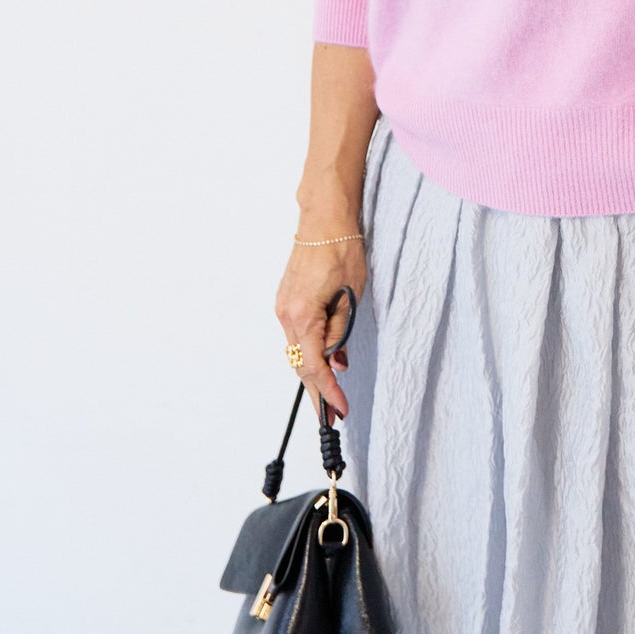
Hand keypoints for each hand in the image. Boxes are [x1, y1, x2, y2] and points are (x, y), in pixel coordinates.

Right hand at [274, 235, 367, 427]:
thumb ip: (341, 331)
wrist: (323, 219)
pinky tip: (324, 361)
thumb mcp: (351, 295)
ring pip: (297, 351)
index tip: (340, 410)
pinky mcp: (286, 301)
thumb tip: (338, 362)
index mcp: (302, 315)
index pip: (314, 366)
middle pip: (300, 364)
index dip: (328, 391)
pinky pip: (296, 335)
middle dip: (317, 391)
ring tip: (332, 393)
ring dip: (313, 371)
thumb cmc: (341, 250)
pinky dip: (308, 351)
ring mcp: (282, 307)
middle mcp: (286, 314)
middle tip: (334, 414)